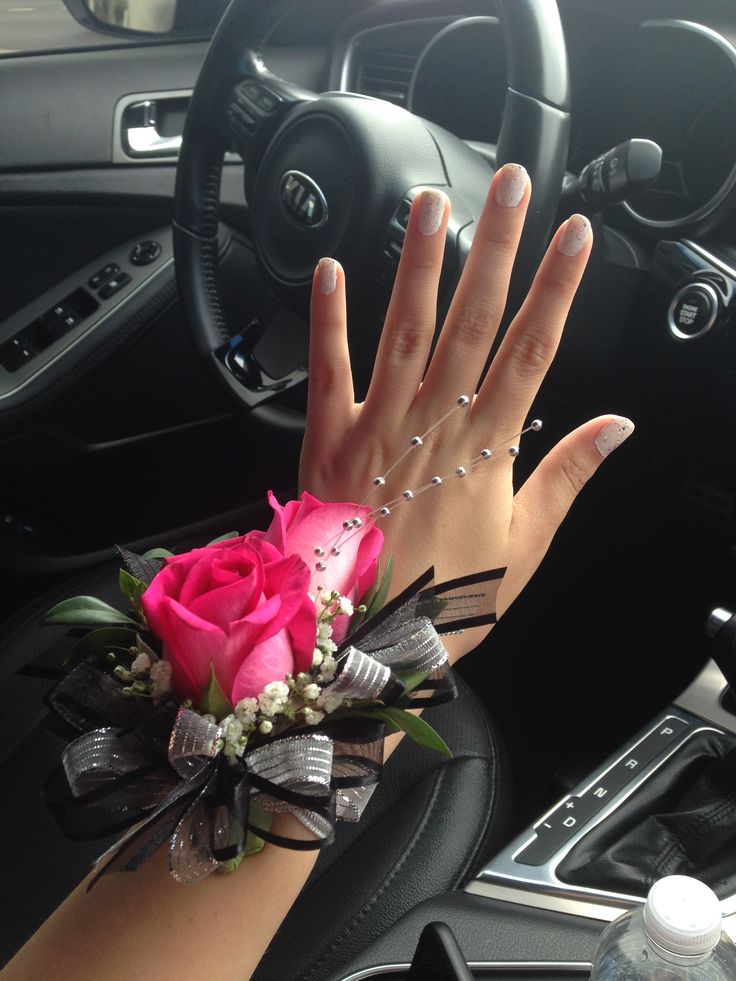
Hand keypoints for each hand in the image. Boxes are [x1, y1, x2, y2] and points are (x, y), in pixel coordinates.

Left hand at [299, 164, 632, 660]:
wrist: (366, 637)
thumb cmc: (446, 594)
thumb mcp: (524, 545)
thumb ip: (567, 477)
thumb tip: (616, 428)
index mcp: (487, 447)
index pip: (534, 350)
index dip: (558, 288)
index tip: (575, 236)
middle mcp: (435, 424)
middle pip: (475, 321)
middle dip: (498, 247)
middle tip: (513, 187)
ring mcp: (378, 426)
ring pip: (405, 329)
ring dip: (420, 262)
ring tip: (433, 203)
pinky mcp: (328, 439)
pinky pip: (327, 369)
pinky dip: (327, 319)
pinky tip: (328, 269)